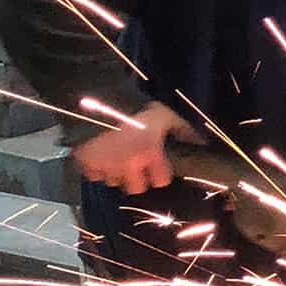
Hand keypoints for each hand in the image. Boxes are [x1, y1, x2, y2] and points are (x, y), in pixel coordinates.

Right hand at [73, 101, 203, 194]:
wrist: (91, 97)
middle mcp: (128, 165)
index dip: (161, 174)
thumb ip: (182, 129)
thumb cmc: (134, 106)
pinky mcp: (84, 162)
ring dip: (117, 173)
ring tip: (117, 158)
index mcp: (149, 153)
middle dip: (137, 178)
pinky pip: (92, 175)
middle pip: (136, 188)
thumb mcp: (164, 113)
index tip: (158, 166)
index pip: (161, 181)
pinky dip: (96, 168)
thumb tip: (201, 143)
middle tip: (136, 164)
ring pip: (114, 182)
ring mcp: (105, 166)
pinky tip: (99, 156)